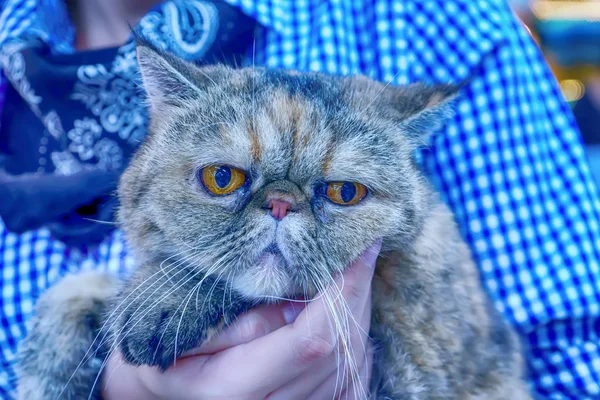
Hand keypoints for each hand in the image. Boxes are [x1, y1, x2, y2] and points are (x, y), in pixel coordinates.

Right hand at [101, 241, 380, 399]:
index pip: (311, 340)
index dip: (343, 293)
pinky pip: (349, 383)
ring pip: (348, 365)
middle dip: (357, 295)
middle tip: (364, 251)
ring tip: (358, 273)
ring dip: (359, 314)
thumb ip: (241, 319)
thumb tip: (302, 302)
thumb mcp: (186, 326)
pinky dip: (358, 344)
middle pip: (338, 352)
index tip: (359, 250)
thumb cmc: (165, 350)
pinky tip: (354, 313)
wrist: (164, 394)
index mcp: (234, 388)